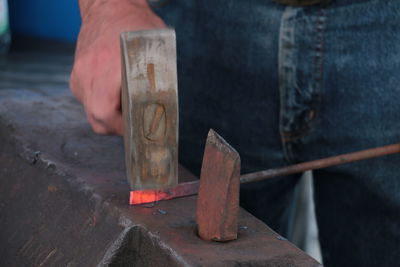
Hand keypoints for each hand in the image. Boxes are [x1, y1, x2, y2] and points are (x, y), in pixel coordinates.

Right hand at [70, 0, 165, 134]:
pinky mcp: (76, 74)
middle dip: (116, 127)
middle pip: (96, 118)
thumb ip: (156, 78)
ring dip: (108, 117)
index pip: (104, 113)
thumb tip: (162, 106)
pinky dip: (101, 104)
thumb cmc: (135, 26)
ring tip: (127, 110)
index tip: (134, 131)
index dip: (120, 128)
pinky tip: (116, 97)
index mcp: (107, 68)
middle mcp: (88, 74)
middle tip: (134, 125)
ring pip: (90, 111)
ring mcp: (79, 75)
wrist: (109, 7)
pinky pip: (87, 99)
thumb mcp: (155, 50)